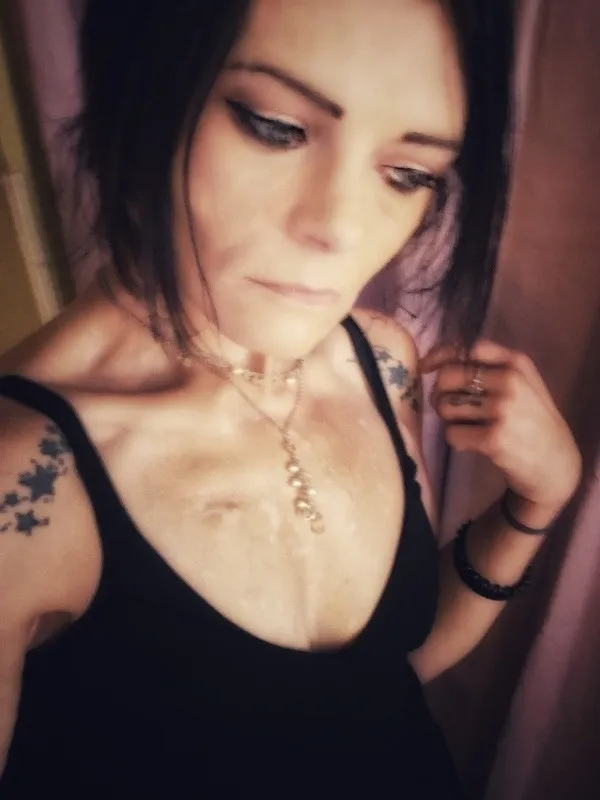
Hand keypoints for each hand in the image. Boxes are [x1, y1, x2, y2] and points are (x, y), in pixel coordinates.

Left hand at [419, 340, 581, 512]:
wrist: (555, 462)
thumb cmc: (530, 420)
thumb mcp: (521, 383)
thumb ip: (486, 367)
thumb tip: (433, 362)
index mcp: (516, 363)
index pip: (465, 350)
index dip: (439, 357)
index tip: (426, 368)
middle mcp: (510, 381)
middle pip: (447, 378)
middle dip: (441, 394)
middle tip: (451, 408)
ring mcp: (502, 410)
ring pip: (445, 406)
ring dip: (449, 420)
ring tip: (469, 427)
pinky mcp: (493, 438)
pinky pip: (451, 433)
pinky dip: (456, 440)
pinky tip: (474, 443)